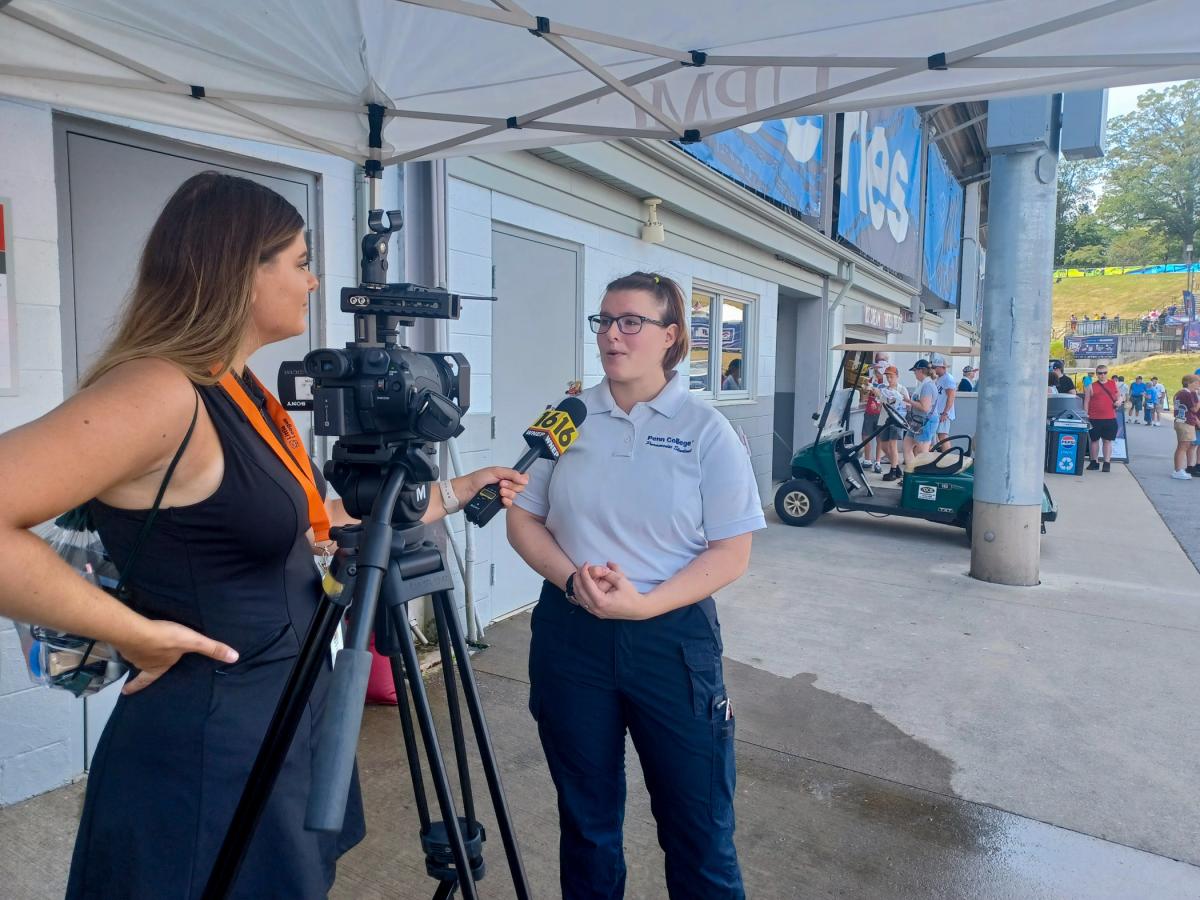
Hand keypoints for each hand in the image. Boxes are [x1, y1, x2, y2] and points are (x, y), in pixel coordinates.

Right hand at [117, 620, 238, 694]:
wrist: (137, 630)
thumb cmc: (166, 639)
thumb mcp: (193, 642)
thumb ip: (212, 649)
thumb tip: (234, 658)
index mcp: (157, 667)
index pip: (147, 681)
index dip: (137, 687)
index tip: (125, 692)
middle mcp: (143, 662)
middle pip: (142, 666)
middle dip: (141, 666)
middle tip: (137, 666)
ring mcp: (131, 651)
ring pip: (134, 654)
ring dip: (135, 651)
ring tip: (136, 647)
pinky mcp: (124, 639)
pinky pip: (127, 641)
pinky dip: (128, 639)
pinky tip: (129, 634)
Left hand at [459, 466, 528, 507]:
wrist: (464, 493)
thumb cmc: (474, 480)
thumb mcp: (494, 471)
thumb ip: (510, 473)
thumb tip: (524, 478)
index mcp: (503, 475)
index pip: (520, 477)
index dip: (519, 479)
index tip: (511, 479)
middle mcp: (503, 484)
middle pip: (519, 487)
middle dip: (512, 486)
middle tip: (501, 485)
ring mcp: (501, 494)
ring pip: (514, 496)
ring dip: (508, 494)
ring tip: (499, 492)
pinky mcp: (498, 504)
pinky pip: (509, 505)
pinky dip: (507, 502)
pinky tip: (501, 500)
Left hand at [574, 561, 649, 619]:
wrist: (637, 609)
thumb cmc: (631, 595)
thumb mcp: (621, 580)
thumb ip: (609, 572)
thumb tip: (605, 563)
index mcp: (601, 601)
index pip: (587, 584)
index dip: (584, 572)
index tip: (586, 563)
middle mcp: (595, 608)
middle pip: (580, 591)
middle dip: (578, 577)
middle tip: (581, 567)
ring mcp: (595, 612)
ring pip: (579, 598)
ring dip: (577, 585)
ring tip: (579, 574)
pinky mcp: (596, 613)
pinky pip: (583, 603)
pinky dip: (580, 593)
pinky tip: (581, 585)